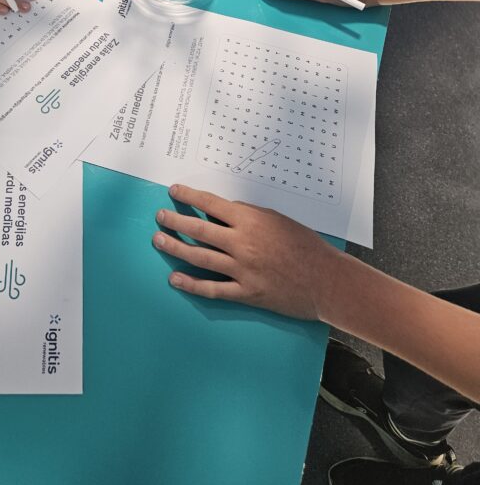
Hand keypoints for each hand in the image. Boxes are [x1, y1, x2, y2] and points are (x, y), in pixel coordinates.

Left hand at [153, 185, 337, 320]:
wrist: (325, 280)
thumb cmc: (305, 245)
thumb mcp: (277, 219)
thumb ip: (249, 215)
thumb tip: (223, 212)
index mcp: (250, 221)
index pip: (211, 204)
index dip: (189, 197)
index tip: (174, 191)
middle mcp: (242, 244)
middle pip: (199, 230)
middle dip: (175, 221)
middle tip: (160, 217)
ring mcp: (242, 270)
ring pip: (199, 257)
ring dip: (175, 248)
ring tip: (159, 240)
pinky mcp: (246, 292)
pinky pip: (212, 289)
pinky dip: (191, 284)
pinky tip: (174, 278)